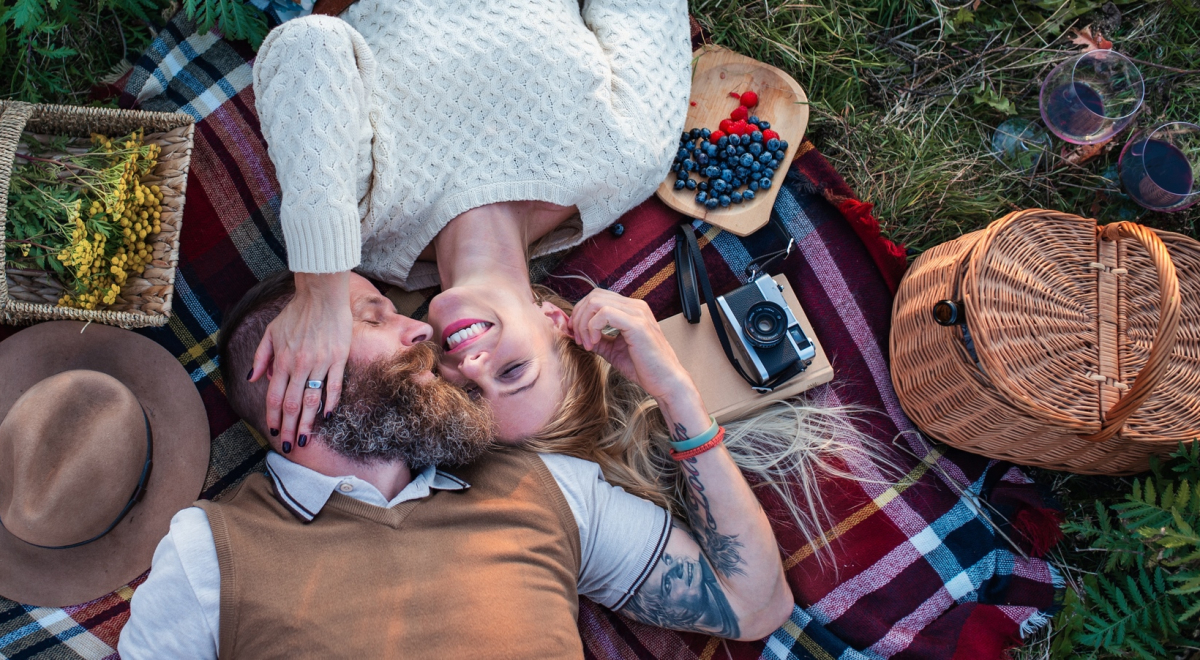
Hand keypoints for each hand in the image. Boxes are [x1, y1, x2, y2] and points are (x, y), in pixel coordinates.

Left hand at [249, 272, 351, 449]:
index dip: (272, 417)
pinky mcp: (338, 358)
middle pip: (291, 404)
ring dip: (306, 422)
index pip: (274, 397)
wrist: (322, 295)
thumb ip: (261, 357)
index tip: (272, 432)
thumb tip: (253, 379)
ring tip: (304, 439)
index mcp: (282, 360)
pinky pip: (334, 386)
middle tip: (287, 446)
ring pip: (312, 400)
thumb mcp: (271, 332)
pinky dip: (331, 403)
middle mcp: (299, 365)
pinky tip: (327, 416)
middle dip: (287, 428)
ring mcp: (320, 363)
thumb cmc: (296, 312)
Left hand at [569, 289, 699, 409]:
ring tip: (587, 344)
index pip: (597, 298)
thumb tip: (578, 333)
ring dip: (584, 323)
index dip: (581, 314)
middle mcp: (635, 307)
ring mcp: (638, 313)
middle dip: (579, 317)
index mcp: (631, 310)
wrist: (665, 382)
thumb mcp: (613, 351)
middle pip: (594, 296)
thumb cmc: (644, 368)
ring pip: (596, 302)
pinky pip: (605, 313)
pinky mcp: (638, 325)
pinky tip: (595, 344)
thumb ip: (598, 339)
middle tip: (579, 339)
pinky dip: (593, 328)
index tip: (577, 335)